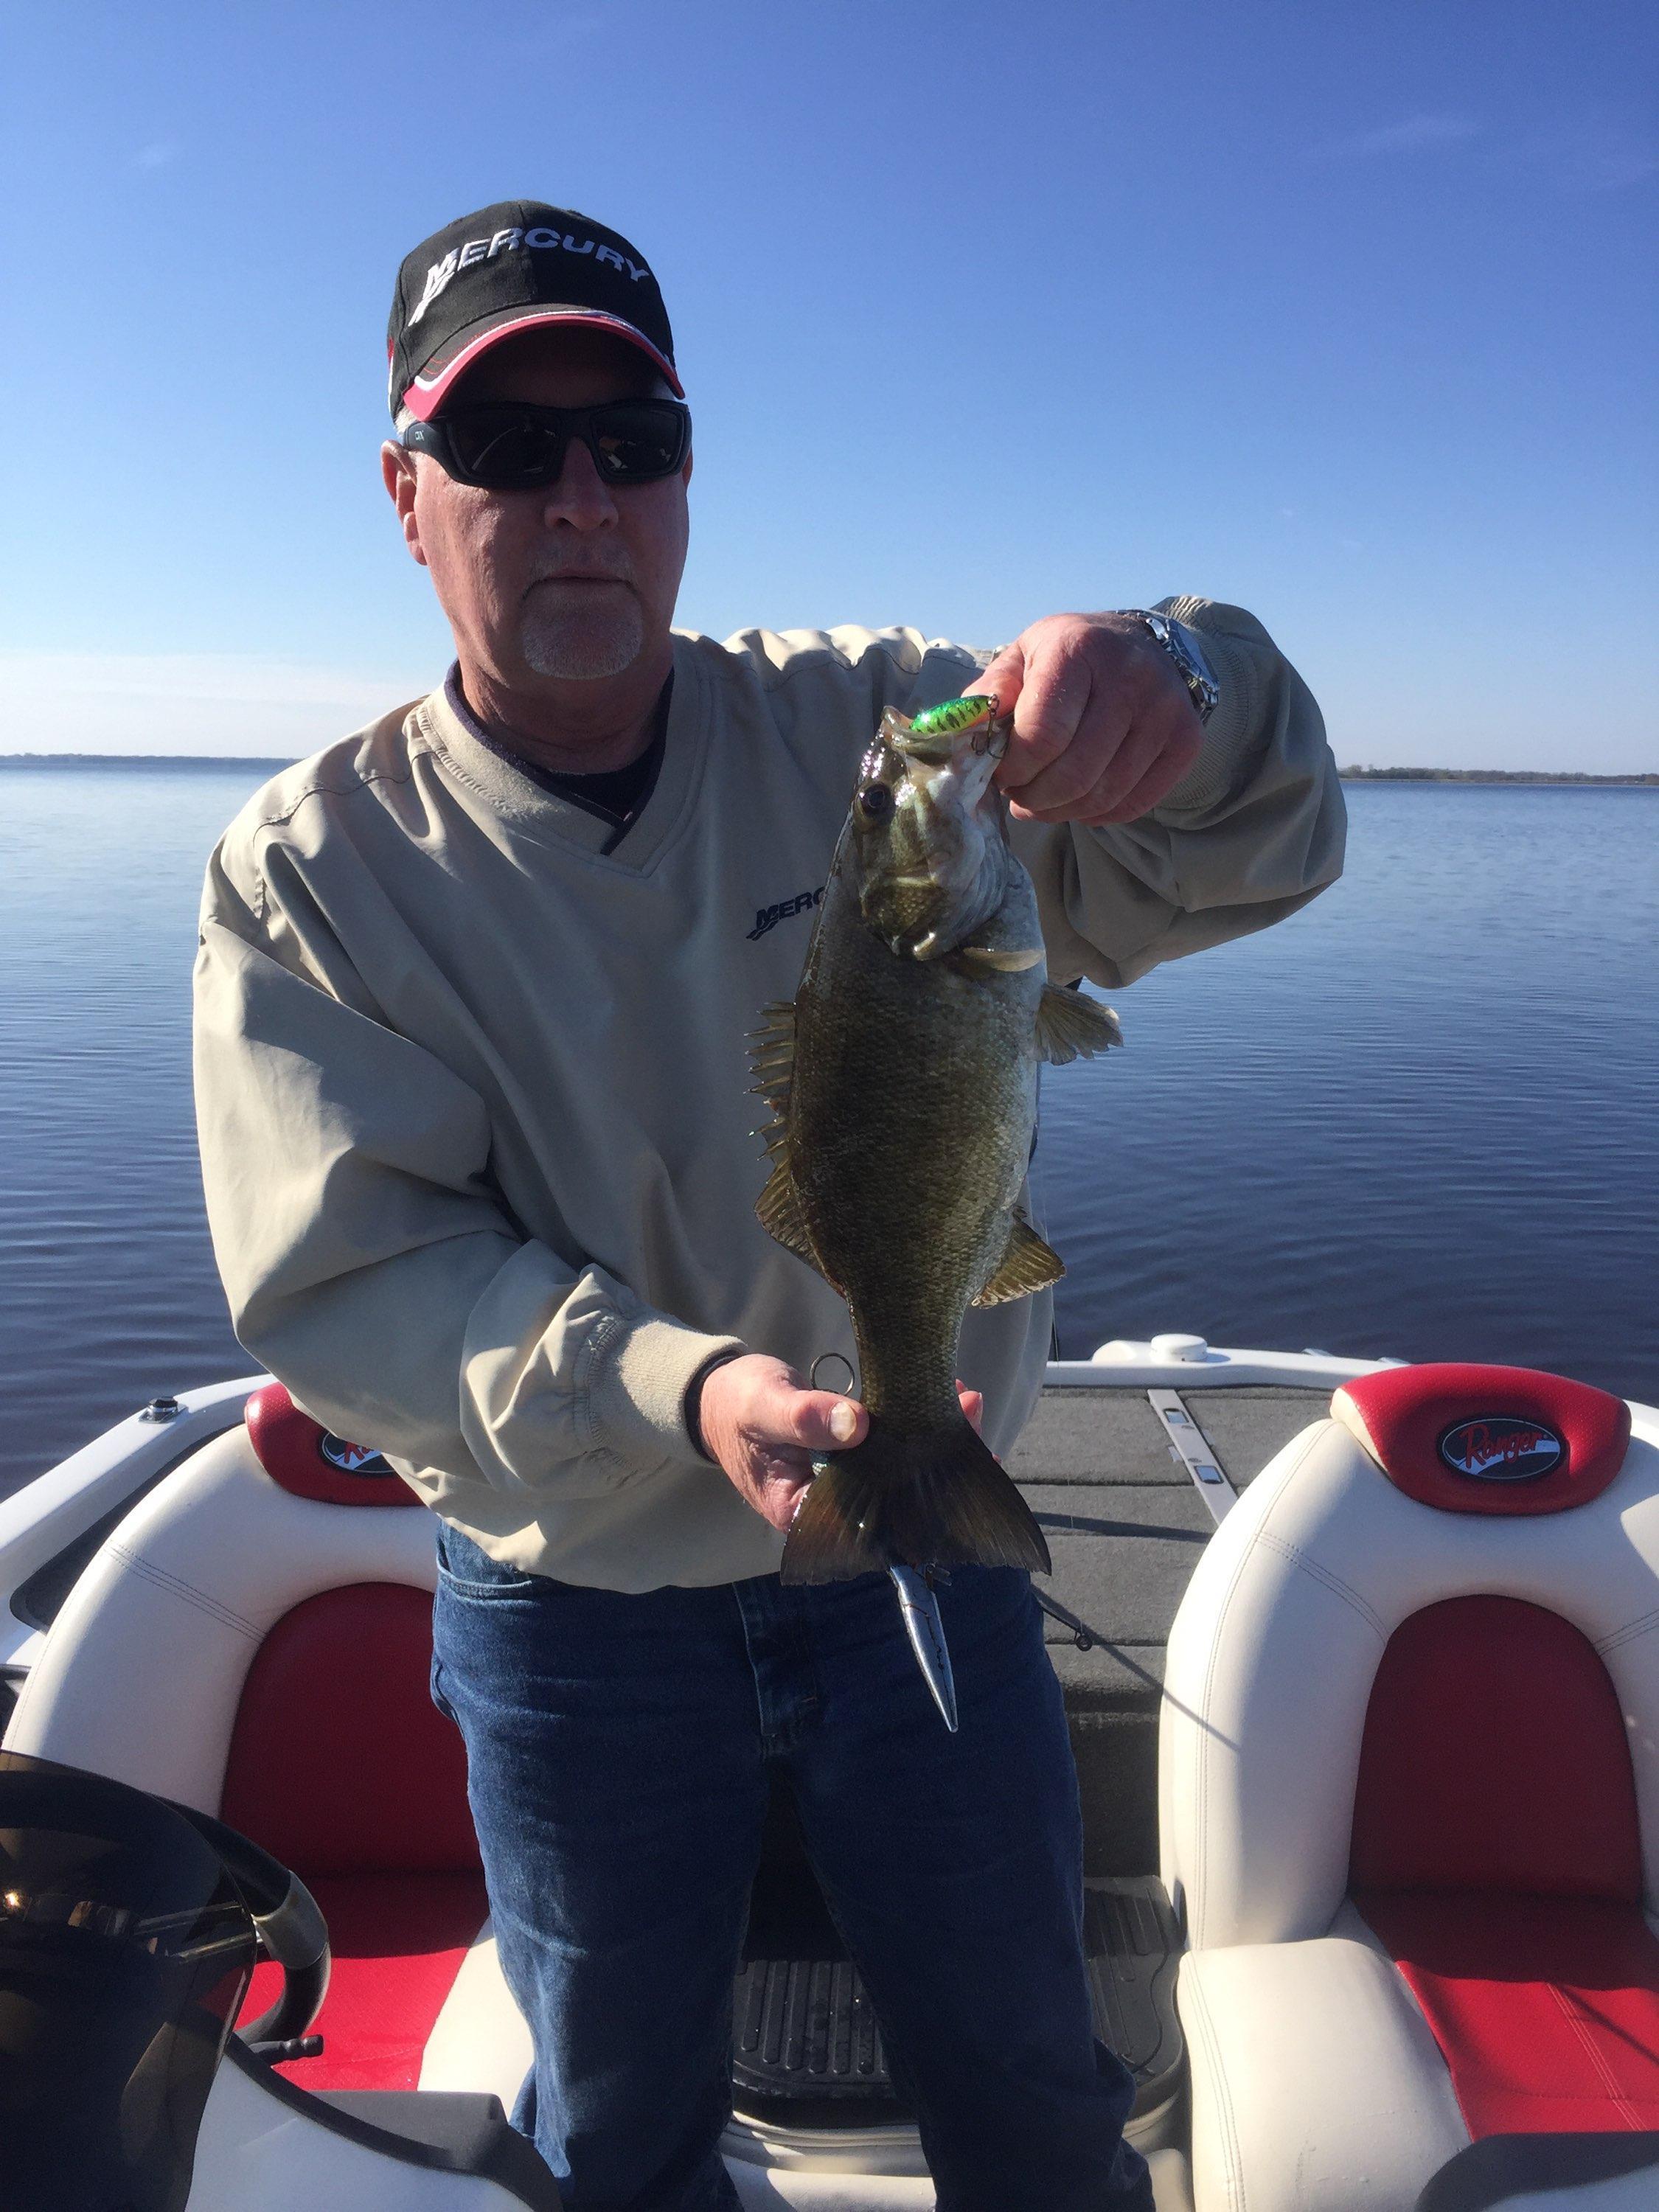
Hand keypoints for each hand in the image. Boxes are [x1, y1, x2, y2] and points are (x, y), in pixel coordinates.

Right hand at [692, 1356, 983, 1534]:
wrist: (718, 1393)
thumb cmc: (736, 1405)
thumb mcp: (764, 1406)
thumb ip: (803, 1418)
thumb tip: (854, 1424)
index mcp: (805, 1514)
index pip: (871, 1524)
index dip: (916, 1501)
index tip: (948, 1463)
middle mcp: (832, 1507)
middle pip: (896, 1499)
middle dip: (938, 1465)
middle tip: (967, 1415)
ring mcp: (846, 1481)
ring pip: (902, 1472)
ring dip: (935, 1440)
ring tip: (963, 1400)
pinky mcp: (855, 1456)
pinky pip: (895, 1448)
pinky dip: (918, 1425)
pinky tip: (944, 1396)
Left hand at [974, 612, 1203, 825]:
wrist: (1142, 647)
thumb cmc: (1069, 658)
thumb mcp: (1024, 657)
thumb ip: (991, 693)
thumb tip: (963, 734)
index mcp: (1079, 649)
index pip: (1043, 735)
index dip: (1015, 768)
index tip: (1002, 772)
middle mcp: (1130, 677)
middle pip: (1075, 773)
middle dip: (1034, 797)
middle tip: (1018, 794)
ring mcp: (1165, 711)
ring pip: (1104, 795)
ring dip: (1061, 811)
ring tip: (1041, 800)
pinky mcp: (1186, 741)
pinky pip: (1133, 804)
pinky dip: (1096, 815)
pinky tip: (1077, 801)